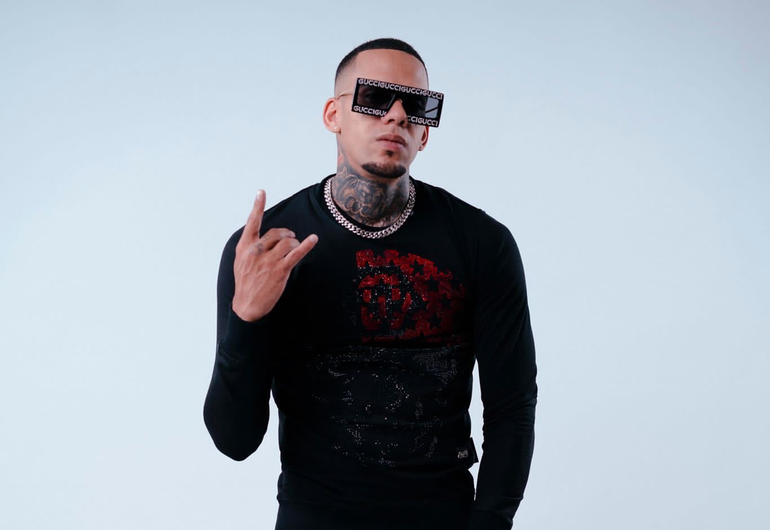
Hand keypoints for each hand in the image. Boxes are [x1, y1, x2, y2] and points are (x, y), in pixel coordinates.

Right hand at [231, 190, 317, 321]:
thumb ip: (250, 246)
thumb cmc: (245, 283)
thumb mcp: (241, 261)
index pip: (251, 222)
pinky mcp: (280, 270)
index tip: (261, 192)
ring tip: (294, 247)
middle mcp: (256, 251)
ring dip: (294, 242)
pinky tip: (313, 239)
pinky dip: (306, 245)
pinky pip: (296, 254)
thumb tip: (262, 235)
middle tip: (290, 237)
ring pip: (287, 242)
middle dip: (286, 234)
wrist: (247, 305)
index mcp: (245, 247)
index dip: (257, 206)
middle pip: (276, 233)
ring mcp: (268, 261)